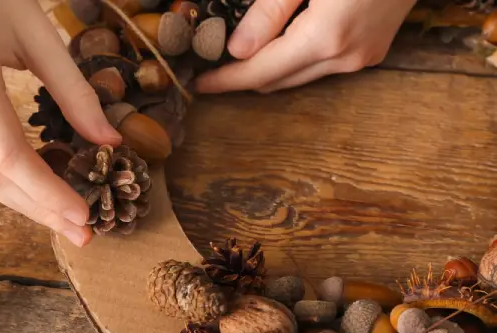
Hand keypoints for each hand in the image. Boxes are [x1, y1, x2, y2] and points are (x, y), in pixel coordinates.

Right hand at [0, 0, 120, 246]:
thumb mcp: (41, 36)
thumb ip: (76, 93)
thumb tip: (110, 143)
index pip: (8, 154)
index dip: (48, 192)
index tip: (84, 215)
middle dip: (39, 210)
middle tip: (81, 234)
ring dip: (23, 201)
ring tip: (64, 221)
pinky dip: (6, 179)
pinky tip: (37, 190)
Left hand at [195, 0, 416, 93]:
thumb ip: (270, 10)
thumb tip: (238, 50)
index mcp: (326, 37)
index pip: (260, 72)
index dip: (226, 80)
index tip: (198, 84)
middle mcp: (345, 57)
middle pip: (278, 81)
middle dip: (242, 79)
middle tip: (211, 69)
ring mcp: (363, 58)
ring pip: (299, 77)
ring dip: (268, 71)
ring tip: (240, 58)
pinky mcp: (372, 51)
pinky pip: (320, 67)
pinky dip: (293, 61)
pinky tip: (279, 45)